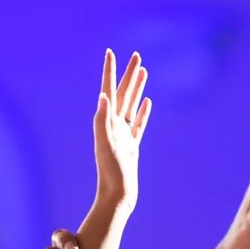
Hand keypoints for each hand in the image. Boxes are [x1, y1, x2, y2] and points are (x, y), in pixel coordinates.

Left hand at [94, 48, 151, 204]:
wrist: (117, 195)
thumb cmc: (111, 173)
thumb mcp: (105, 145)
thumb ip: (102, 121)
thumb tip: (103, 96)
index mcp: (106, 122)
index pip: (108, 90)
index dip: (110, 71)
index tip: (110, 52)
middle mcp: (113, 126)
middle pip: (122, 94)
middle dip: (128, 74)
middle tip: (136, 55)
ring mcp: (124, 136)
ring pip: (131, 105)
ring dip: (137, 88)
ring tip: (143, 71)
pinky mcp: (132, 146)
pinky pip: (138, 124)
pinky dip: (143, 112)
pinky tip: (147, 102)